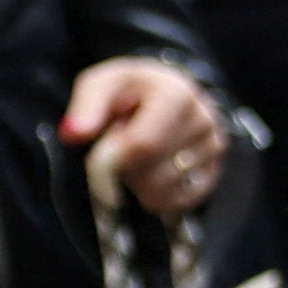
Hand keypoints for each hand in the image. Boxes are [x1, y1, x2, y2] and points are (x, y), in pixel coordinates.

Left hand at [67, 57, 226, 214]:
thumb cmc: (129, 91)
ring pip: (164, 191)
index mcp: (176, 93)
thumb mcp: (101, 85)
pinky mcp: (215, 172)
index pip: (144, 145)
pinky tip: (152, 171)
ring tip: (139, 156)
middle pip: (152, 173)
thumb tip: (73, 133)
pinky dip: (156, 195)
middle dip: (126, 169)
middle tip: (120, 147)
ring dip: (139, 182)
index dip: (115, 160)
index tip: (100, 157)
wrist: (165, 93)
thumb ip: (85, 107)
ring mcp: (213, 147)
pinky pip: (178, 202)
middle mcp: (203, 120)